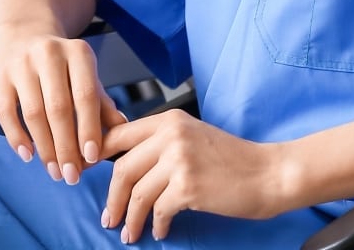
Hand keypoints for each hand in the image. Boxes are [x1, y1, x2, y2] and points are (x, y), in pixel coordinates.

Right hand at [0, 30, 127, 186]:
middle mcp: (48, 53)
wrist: (25, 33)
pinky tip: (28, 155)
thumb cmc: (62, 63)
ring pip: (33, 113)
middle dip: (66, 147)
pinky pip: (6, 113)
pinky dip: (16, 137)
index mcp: (78, 52)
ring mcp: (20, 64)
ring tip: (54, 170)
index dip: (89, 129)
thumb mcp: (86, 75)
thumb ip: (102, 104)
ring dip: (44, 148)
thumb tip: (122, 134)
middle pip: (58, 108)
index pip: (85, 95)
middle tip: (72, 175)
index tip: (92, 158)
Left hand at [99, 110, 292, 240]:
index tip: (83, 174)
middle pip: (122, 169)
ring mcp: (179, 160)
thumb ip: (159, 143)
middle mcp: (170, 135)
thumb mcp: (192, 136)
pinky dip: (155, 225)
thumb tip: (122, 165)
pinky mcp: (188, 186)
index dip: (95, 157)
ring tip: (129, 234)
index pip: (117, 135)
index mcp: (168, 120)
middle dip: (112, 198)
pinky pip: (158, 210)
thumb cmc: (232, 159)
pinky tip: (159, 232)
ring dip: (130, 218)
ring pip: (137, 194)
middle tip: (109, 218)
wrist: (269, 173)